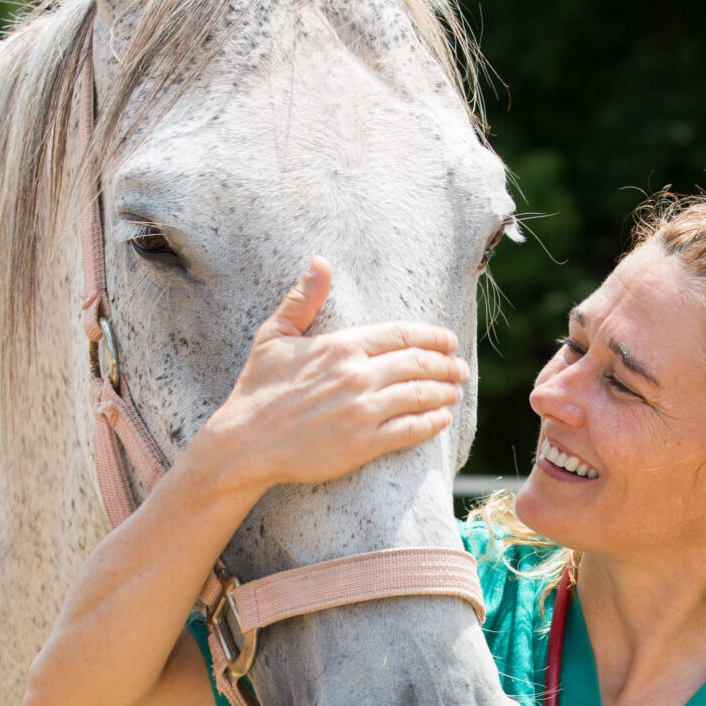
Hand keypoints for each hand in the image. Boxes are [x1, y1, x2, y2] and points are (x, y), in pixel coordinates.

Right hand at [200, 256, 468, 497]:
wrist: (245, 443)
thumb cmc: (257, 389)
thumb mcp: (274, 336)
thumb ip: (303, 299)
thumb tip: (320, 261)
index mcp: (341, 346)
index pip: (402, 335)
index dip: (432, 337)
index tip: (449, 341)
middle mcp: (357, 376)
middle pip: (419, 364)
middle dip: (446, 365)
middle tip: (459, 369)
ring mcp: (363, 411)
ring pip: (420, 396)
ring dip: (445, 393)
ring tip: (455, 392)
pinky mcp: (364, 444)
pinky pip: (410, 430)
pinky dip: (432, 423)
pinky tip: (442, 419)